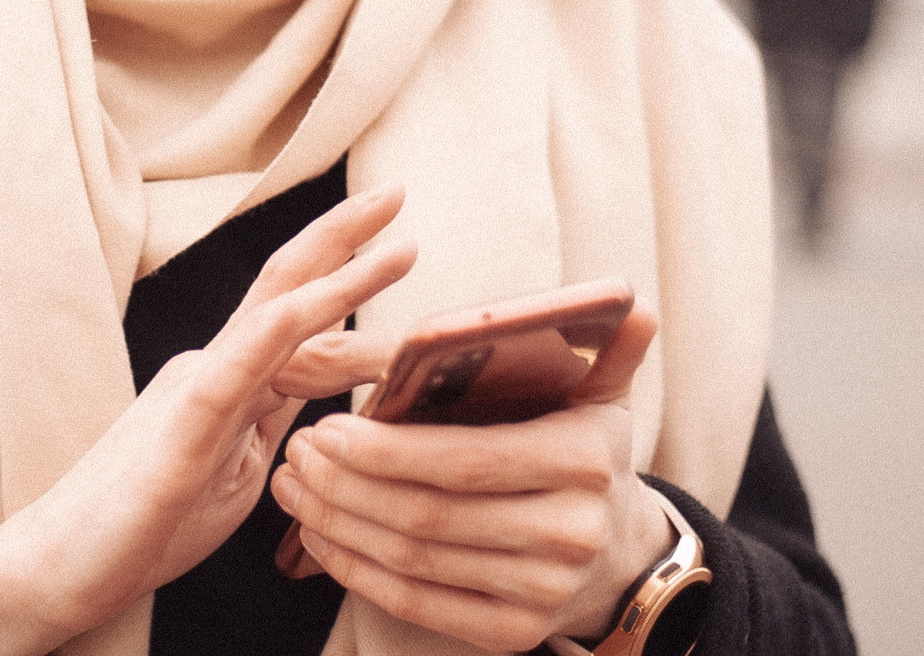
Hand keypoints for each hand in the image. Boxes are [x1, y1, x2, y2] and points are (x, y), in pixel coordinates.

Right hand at [0, 186, 416, 655]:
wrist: (57, 571)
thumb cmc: (147, 524)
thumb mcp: (240, 464)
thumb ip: (279, 410)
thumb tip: (330, 371)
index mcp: (232, 381)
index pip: (295, 312)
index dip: (346, 271)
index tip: (400, 239)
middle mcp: (212, 371)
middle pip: (283, 289)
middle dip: (342, 237)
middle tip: (396, 189)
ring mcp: (192, 401)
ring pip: (271, 328)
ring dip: (338, 285)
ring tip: (398, 251)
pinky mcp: (173, 449)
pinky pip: (223, 386)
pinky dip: (266, 344)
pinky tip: (304, 311)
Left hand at [271, 298, 664, 651]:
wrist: (618, 553)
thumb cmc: (585, 453)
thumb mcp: (603, 396)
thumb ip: (607, 344)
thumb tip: (629, 300)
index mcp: (583, 461)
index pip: (466, 459)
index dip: (387, 450)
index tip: (328, 426)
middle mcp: (569, 534)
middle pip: (430, 515)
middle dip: (347, 484)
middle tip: (297, 451)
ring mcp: (542, 593)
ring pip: (414, 561)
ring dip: (338, 523)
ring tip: (294, 484)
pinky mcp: (512, 634)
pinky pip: (416, 602)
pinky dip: (356, 569)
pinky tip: (318, 534)